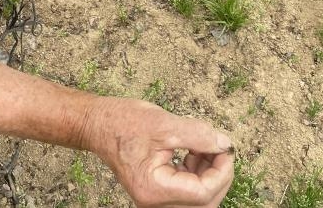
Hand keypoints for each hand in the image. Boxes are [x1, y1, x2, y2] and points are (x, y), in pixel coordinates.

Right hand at [84, 98, 233, 206]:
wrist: (97, 124)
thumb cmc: (123, 122)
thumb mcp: (164, 123)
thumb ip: (198, 135)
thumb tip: (224, 145)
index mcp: (154, 188)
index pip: (203, 193)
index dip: (221, 172)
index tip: (225, 148)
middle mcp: (153, 201)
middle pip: (203, 202)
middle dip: (218, 175)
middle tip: (220, 148)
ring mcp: (155, 199)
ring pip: (198, 199)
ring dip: (208, 174)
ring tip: (204, 146)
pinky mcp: (157, 191)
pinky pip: (187, 192)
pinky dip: (197, 174)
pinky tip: (194, 152)